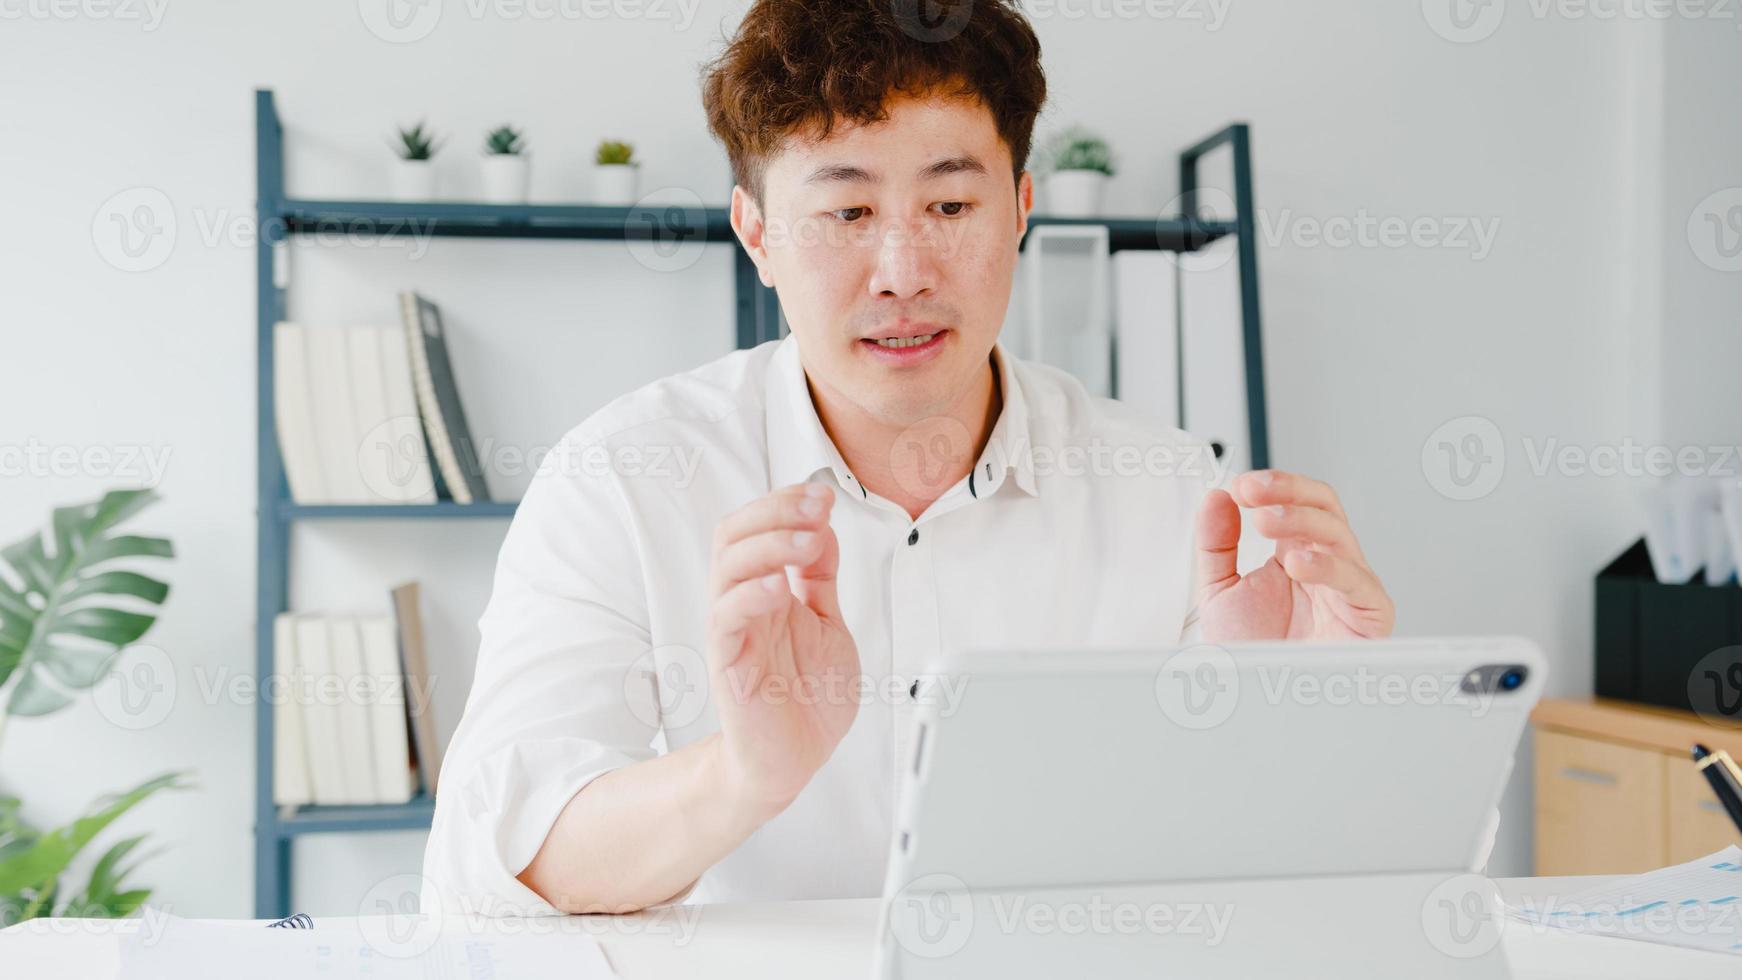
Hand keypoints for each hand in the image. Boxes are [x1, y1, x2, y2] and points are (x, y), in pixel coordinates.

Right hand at [705, 482, 860, 818]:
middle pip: (734, 535)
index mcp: (767, 590)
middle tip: (816, 506)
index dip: (785, 502)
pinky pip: (726, 619)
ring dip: (768, 544)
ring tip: (807, 541)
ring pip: (727, 567)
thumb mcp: (828, 624)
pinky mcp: (728, 664)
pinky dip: (749, 595)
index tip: (823, 495)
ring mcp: (734, 631)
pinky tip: (778, 587)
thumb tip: (821, 527)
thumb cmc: (807, 699)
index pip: (757, 527)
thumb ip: (820, 580)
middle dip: (775, 510)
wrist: (795, 761)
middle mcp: (746, 604)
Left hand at [1193, 470, 1393, 641]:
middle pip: (1324, 507)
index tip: (1240, 486)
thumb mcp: (1219, 590)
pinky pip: (1358, 582)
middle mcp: (1326, 564)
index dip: (1274, 486)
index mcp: (1295, 553)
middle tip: (1253, 492)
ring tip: (1264, 521)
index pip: (1297, 503)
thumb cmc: (1252, 652)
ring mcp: (1348, 587)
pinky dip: (1329, 567)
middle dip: (1289, 492)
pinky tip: (1298, 563)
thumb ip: (1216, 544)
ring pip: (1339, 535)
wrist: (1259, 701)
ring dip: (1300, 520)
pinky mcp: (1368, 616)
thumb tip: (1217, 499)